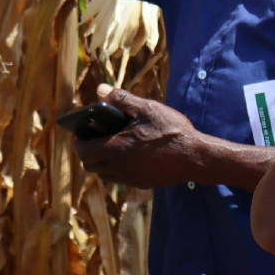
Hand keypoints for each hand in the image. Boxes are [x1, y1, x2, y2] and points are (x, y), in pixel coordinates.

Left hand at [74, 85, 200, 188]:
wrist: (196, 156)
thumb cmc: (171, 130)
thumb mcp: (146, 109)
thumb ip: (121, 99)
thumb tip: (100, 90)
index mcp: (115, 150)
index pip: (83, 151)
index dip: (78, 141)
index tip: (80, 132)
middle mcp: (119, 168)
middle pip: (90, 166)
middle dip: (87, 152)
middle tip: (93, 137)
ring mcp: (131, 179)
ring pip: (104, 174)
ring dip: (101, 162)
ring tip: (109, 145)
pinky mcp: (142, 184)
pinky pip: (120, 178)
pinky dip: (116, 168)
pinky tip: (128, 155)